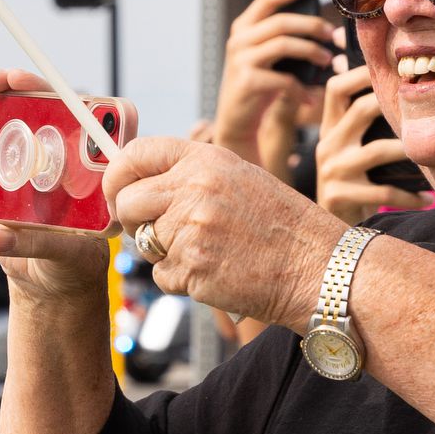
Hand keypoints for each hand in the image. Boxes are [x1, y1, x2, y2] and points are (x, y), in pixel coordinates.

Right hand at [0, 70, 108, 307]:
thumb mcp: (67, 255)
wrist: (49, 285)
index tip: (50, 91)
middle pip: (42, 110)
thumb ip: (37, 243)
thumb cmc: (73, 267)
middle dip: (20, 88)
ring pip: (7, 124)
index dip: (69, 97)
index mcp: (91, 169)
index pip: (87, 120)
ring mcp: (28, 166)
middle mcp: (61, 159)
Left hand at [100, 135, 332, 332]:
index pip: (135, 154)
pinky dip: (181, 279)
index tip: (116, 192)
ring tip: (207, 251)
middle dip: (133, 220)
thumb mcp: (238, 178)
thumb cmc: (281, 225)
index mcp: (205, 159)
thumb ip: (189, 175)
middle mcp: (193, 189)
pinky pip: (162, 276)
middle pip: (126, 202)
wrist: (319, 266)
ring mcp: (191, 229)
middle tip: (157, 231)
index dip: (116, 175)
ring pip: (143, 243)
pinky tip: (215, 272)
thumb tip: (136, 182)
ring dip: (164, 253)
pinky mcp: (192, 269)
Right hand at [212, 0, 333, 178]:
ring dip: (312, 51)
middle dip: (312, 25)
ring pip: (283, 43)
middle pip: (280, 21)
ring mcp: (240, 60)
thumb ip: (284, 38)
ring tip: (327, 61)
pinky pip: (284, 78)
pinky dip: (302, 88)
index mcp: (243, 27)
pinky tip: (311, 97)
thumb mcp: (268, 57)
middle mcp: (238, 40)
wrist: (237, 121)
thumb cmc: (260, 85)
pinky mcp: (246, 82)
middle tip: (333, 35)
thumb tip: (325, 28)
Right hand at [314, 63, 434, 221]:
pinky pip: (384, 192)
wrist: (333, 233)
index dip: (360, 73)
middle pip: (360, 109)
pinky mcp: (339, 196)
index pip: (336, 88)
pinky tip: (428, 199)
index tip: (391, 66)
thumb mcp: (348, 151)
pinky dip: (410, 197)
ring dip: (409, 152)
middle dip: (393, 105)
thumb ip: (362, 126)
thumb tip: (401, 91)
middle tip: (426, 105)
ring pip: (377, 151)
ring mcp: (332, 170)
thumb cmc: (354, 185)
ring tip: (434, 157)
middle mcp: (327, 144)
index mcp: (329, 128)